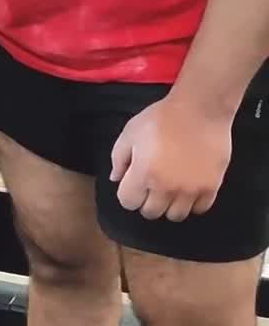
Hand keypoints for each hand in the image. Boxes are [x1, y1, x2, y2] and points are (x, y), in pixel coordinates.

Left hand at [110, 97, 232, 221]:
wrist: (199, 109)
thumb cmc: (161, 118)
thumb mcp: (131, 131)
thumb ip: (118, 157)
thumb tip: (116, 179)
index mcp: (143, 173)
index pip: (128, 202)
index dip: (128, 192)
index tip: (134, 181)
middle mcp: (166, 187)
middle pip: (151, 212)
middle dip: (147, 200)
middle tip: (152, 183)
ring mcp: (190, 190)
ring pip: (175, 216)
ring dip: (170, 204)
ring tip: (171, 187)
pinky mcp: (210, 188)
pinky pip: (199, 209)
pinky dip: (192, 202)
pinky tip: (189, 186)